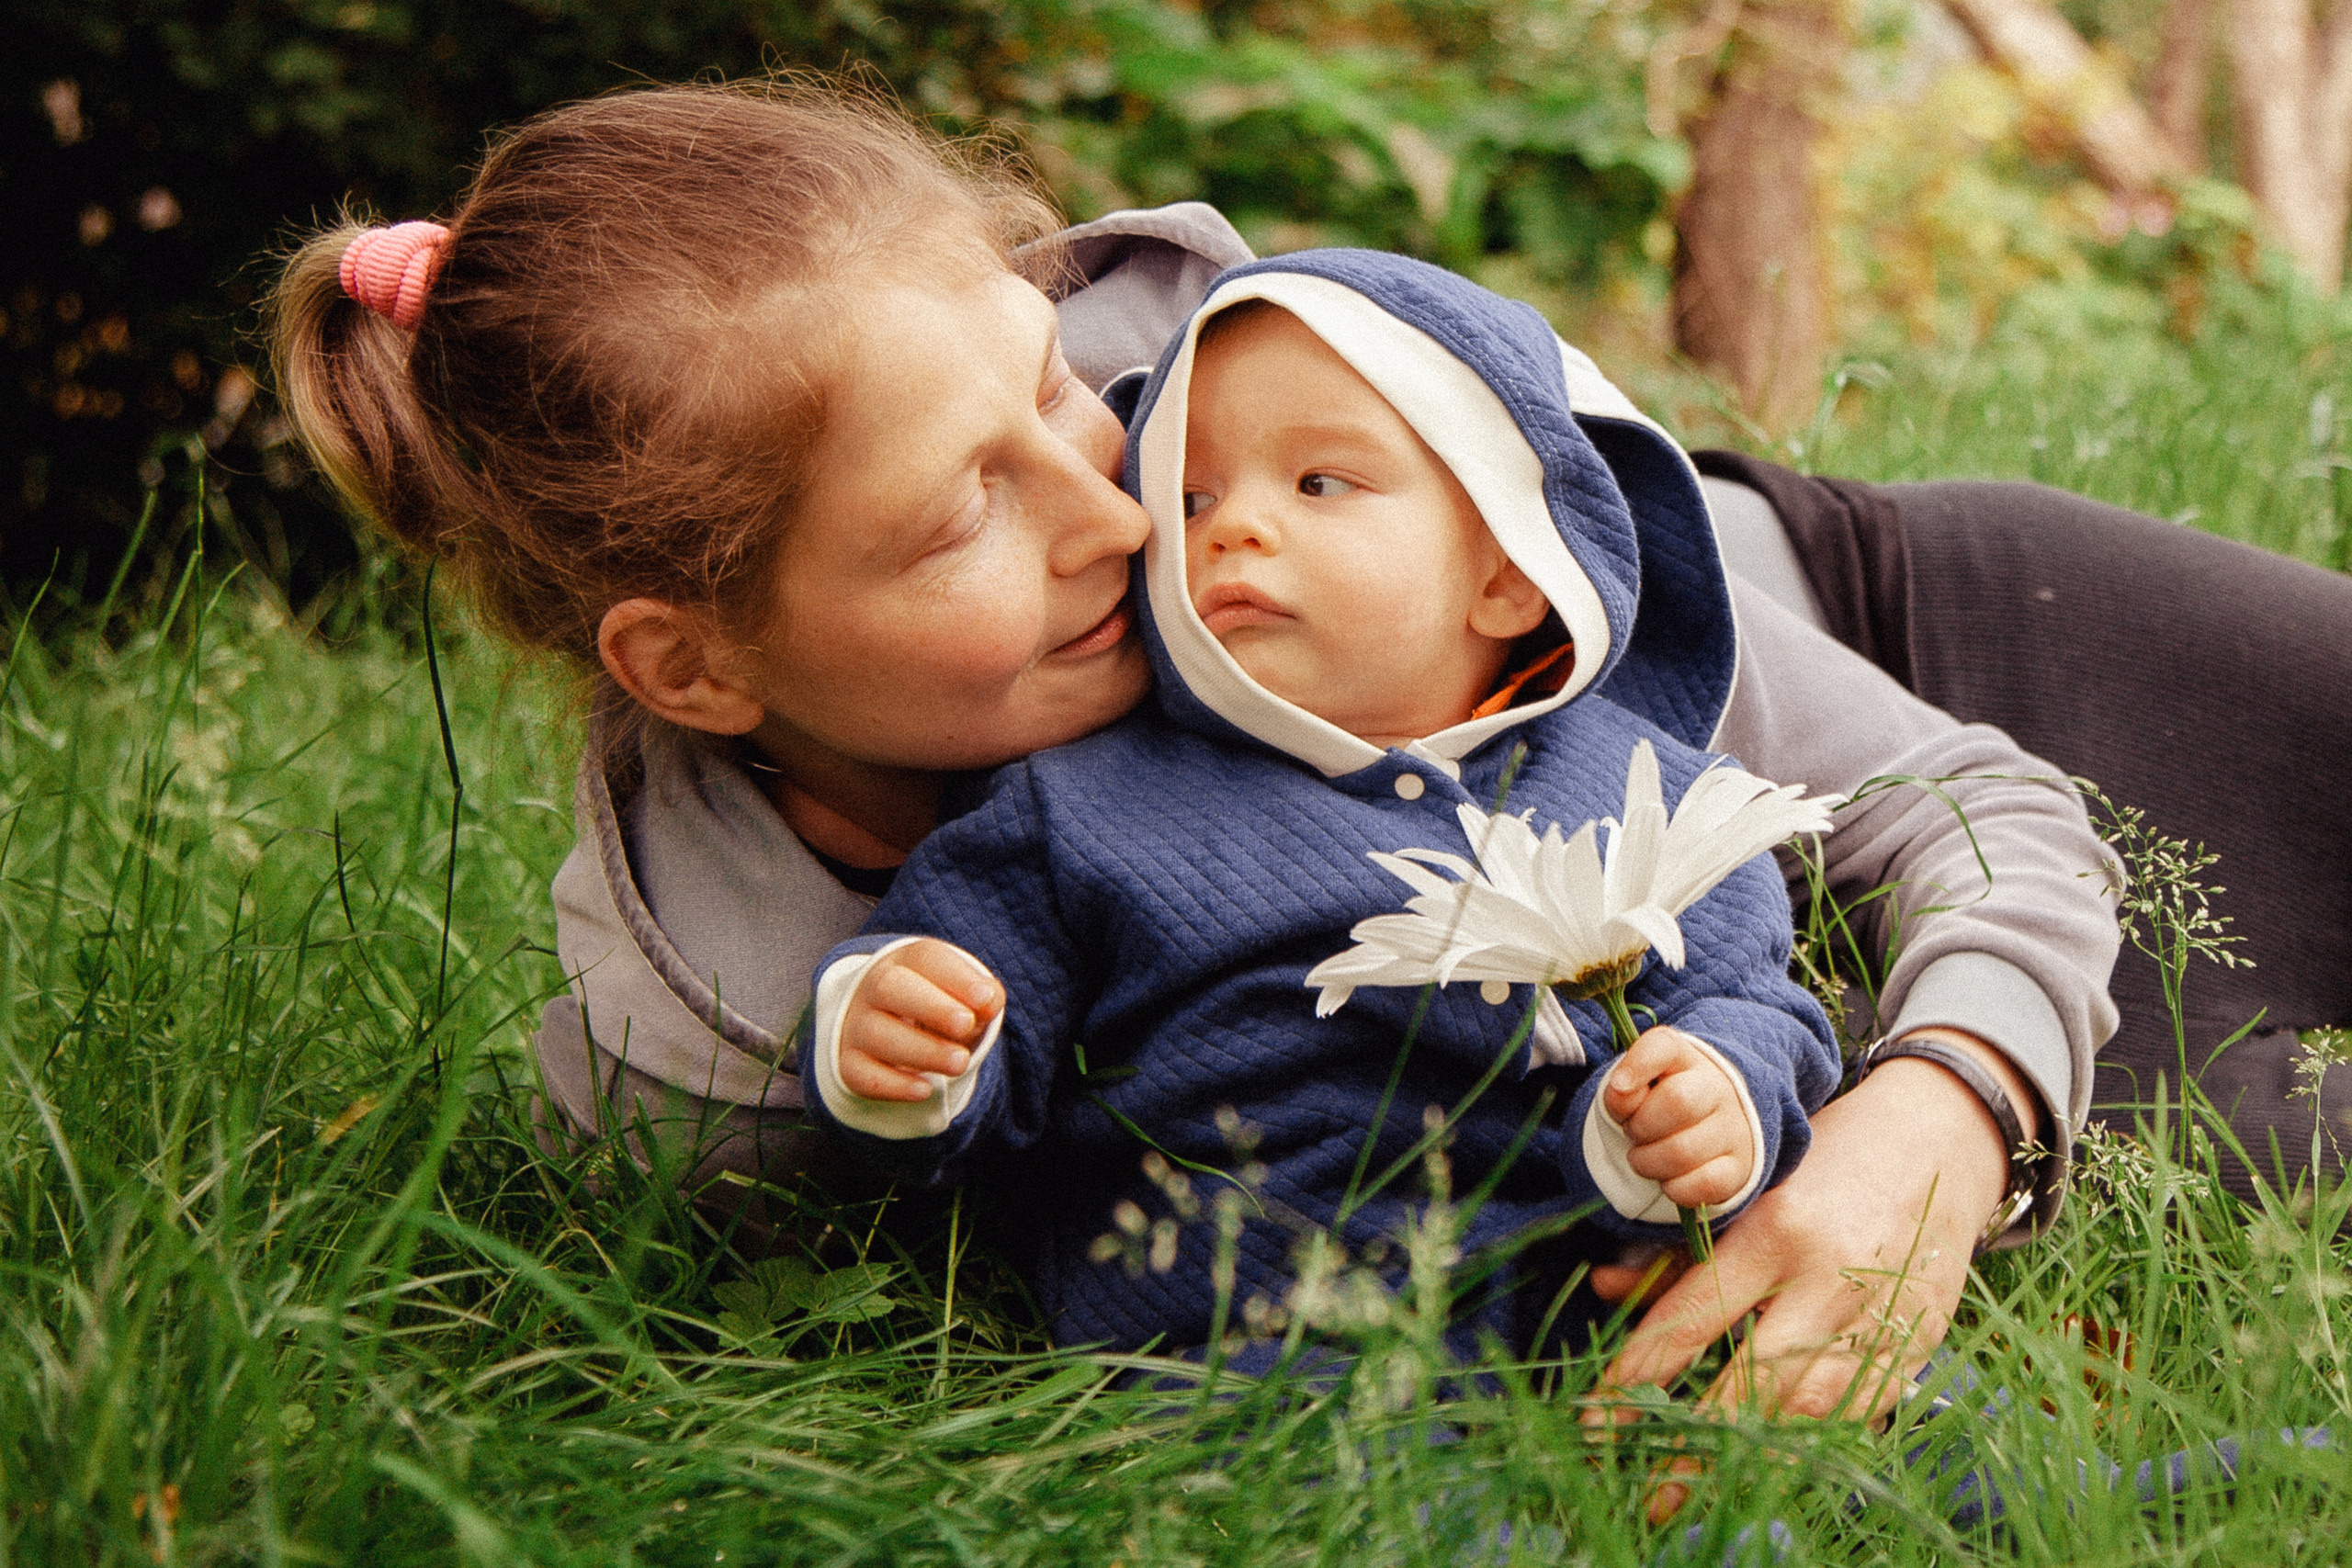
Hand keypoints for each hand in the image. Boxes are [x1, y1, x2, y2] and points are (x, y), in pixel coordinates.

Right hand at [837, 940, 1002, 1102]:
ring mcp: (857, 1026)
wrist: (889, 1024)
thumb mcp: (962, 995)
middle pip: (890, 987)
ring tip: (959, 1063)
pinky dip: (893, 1085)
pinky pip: (861, 1074)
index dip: (957, 978)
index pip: (926, 958)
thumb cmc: (936, 1005)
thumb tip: (988, 1001)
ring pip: (877, 1034)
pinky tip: (924, 1089)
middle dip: (931, 1007)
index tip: (986, 999)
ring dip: (922, 1050)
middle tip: (965, 1025)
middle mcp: (874, 989)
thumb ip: (982, 995)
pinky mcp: (849, 1063)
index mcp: (906, 962)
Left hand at [1583, 1028, 2035, 1518]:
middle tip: (1645, 1495)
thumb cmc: (1826, 1159)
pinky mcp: (1916, 1346)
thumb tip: (1604, 1290)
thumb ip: (1678, 1247)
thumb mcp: (1748, 1187)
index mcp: (1779, 1231)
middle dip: (1693, 1447)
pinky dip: (1810, 1443)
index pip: (1691, 1320)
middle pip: (1749, 1385)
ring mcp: (1881, 1320)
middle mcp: (1831, 1281)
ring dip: (1750, 1459)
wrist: (1940, 1141)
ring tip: (1700, 1494)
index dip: (1638, 1376)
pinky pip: (1856, 1415)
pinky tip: (1769, 1463)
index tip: (1598, 1421)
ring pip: (1807, 1413)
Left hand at [1602, 1025, 1754, 1207]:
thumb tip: (1620, 1090)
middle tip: (1634, 1132)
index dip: (1637, 1066)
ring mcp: (1733, 1128)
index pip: (1663, 1046)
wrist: (1714, 1123)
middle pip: (1677, 1101)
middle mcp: (1717, 1087)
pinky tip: (1668, 1177)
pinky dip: (1673, 1187)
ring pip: (1683, 1151)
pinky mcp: (1739, 1167)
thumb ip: (1623, 1087)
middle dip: (1641, 1125)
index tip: (1619, 1086)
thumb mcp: (1639, 1086)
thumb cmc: (1664, 1100)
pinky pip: (1702, 1185)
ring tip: (1645, 1156)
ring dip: (1648, 1162)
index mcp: (1685, 1058)